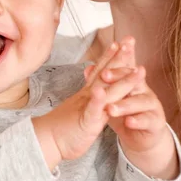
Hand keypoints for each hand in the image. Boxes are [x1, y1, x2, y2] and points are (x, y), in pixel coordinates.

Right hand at [32, 42, 144, 168]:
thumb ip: (89, 99)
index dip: (110, 56)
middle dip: (119, 57)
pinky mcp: (86, 122)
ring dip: (120, 79)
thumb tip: (95, 90)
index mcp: (88, 94)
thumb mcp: (79, 109)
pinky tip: (101, 92)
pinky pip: (92, 110)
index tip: (118, 42)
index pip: (100, 71)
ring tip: (135, 68)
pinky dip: (97, 100)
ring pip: (106, 91)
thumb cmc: (62, 127)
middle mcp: (88, 96)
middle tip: (129, 40)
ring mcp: (87, 107)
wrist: (46, 140)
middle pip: (106, 73)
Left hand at [85, 38, 178, 178]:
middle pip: (135, 81)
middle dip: (123, 77)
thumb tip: (87, 67)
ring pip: (140, 102)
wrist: (140, 136)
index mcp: (130, 83)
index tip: (112, 48)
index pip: (125, 67)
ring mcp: (149, 107)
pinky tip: (129, 123)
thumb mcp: (110, 98)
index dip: (119, 58)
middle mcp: (142, 91)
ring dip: (126, 104)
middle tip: (108, 76)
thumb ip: (102, 83)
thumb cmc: (125, 113)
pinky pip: (146, 122)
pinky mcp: (152, 125)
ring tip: (113, 108)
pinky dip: (137, 122)